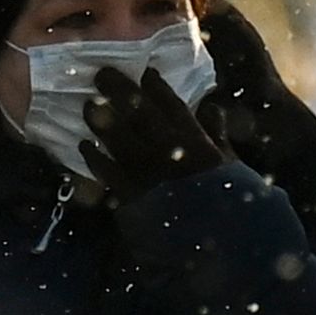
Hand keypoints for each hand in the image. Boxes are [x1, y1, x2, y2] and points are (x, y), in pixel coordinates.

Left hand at [81, 66, 227, 190]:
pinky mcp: (132, 197)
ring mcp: (148, 174)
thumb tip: (210, 107)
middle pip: (139, 114)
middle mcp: (170, 152)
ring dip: (101, 121)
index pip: (173, 106)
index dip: (157, 87)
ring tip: (87, 105)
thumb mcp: (231, 163)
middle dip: (120, 91)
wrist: (223, 243)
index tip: (145, 72)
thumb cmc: (231, 201)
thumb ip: (218, 133)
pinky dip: (94, 158)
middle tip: (101, 74)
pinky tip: (84, 146)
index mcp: (197, 141)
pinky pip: (107, 172)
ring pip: (119, 139)